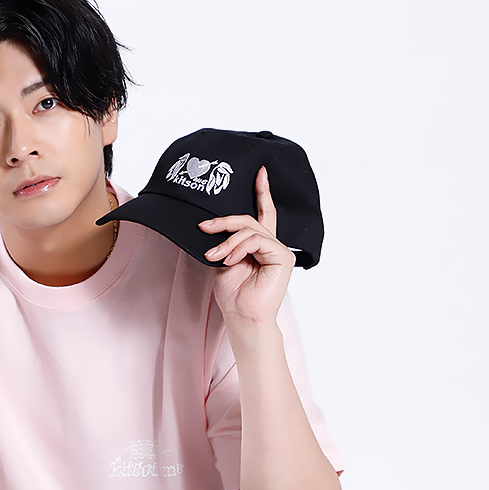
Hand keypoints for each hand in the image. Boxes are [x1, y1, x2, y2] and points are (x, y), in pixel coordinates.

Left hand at [199, 166, 294, 326]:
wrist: (242, 316)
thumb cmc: (234, 295)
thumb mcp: (223, 262)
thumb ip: (225, 242)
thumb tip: (212, 225)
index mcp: (259, 246)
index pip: (262, 214)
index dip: (262, 193)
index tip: (258, 173)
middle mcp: (271, 245)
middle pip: (249, 220)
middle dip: (224, 222)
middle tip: (205, 227)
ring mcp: (279, 250)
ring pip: (250, 230)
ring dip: (227, 241)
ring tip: (214, 256)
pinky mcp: (282, 256)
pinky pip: (257, 240)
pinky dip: (239, 248)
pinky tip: (229, 260)